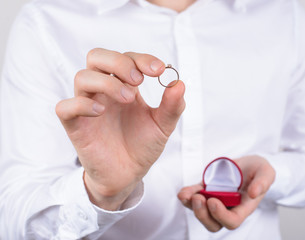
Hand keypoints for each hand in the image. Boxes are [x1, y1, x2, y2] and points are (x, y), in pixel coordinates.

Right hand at [56, 49, 184, 209]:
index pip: (126, 58)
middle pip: (97, 57)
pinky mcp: (75, 126)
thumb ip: (172, 106)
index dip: (141, 59)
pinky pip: (65, 107)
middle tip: (138, 81)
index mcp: (123, 85)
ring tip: (128, 99)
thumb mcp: (163, 125)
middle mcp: (103, 91)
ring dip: (107, 83)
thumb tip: (179, 83)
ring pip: (82, 77)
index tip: (159, 70)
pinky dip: (81, 105)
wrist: (128, 174)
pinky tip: (101, 113)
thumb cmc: (142, 145)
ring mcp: (87, 106)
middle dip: (118, 62)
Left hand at [177, 155, 274, 231]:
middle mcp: (228, 208)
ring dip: (191, 206)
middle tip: (198, 198)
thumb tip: (254, 193)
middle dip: (202, 214)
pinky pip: (193, 198)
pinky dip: (187, 196)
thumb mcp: (266, 171)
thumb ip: (264, 181)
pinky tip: (183, 192)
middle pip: (213, 223)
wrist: (248, 164)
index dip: (221, 215)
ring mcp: (215, 200)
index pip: (232, 221)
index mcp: (244, 207)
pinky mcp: (206, 191)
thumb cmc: (258, 170)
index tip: (213, 201)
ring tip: (186, 195)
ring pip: (201, 213)